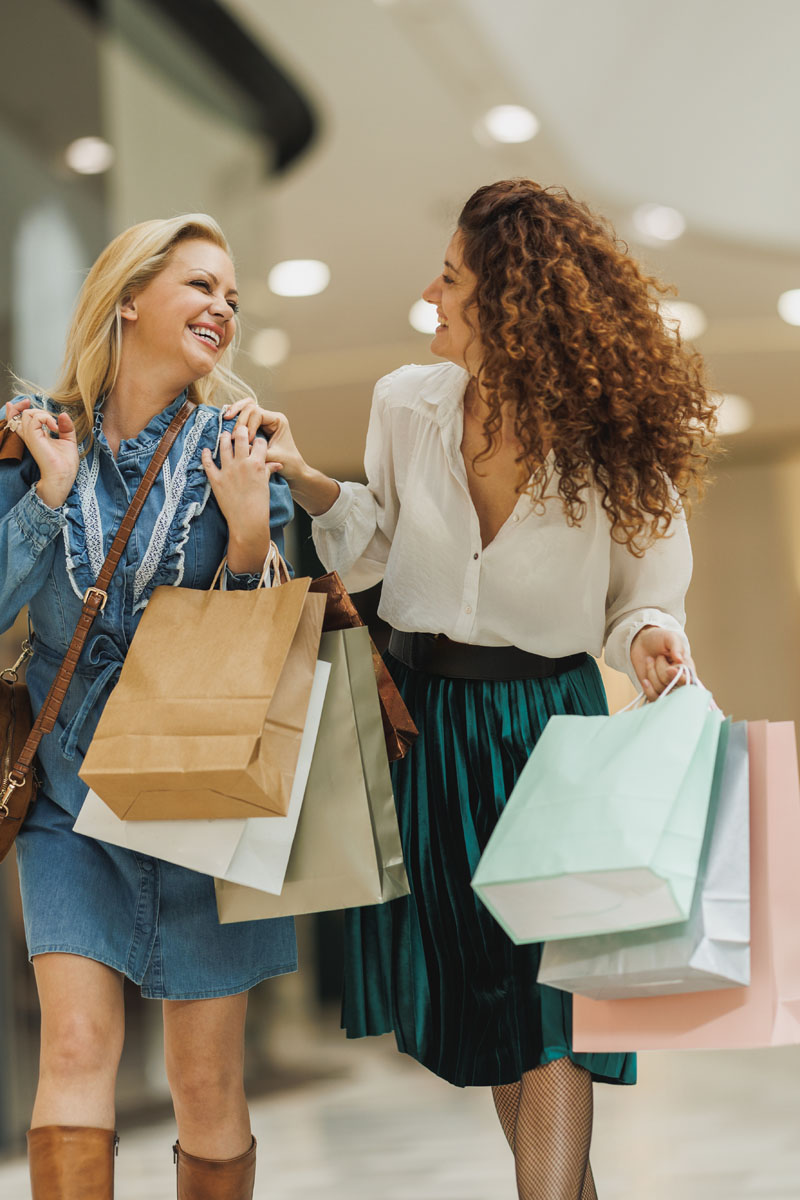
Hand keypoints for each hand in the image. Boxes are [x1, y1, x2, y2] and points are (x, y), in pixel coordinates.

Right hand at [6, 397, 78, 507]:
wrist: (63, 475)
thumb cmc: (66, 464)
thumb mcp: (68, 440)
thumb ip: (66, 427)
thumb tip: (63, 414)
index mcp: (37, 437)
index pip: (21, 421)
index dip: (18, 409)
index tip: (26, 402)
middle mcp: (31, 436)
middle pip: (19, 415)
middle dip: (27, 406)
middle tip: (41, 411)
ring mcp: (31, 437)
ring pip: (27, 415)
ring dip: (43, 413)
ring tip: (54, 425)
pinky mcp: (34, 438)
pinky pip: (35, 419)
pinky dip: (46, 418)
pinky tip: (55, 428)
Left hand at [201, 426, 278, 572]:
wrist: (248, 521)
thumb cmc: (260, 504)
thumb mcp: (266, 484)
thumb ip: (268, 470)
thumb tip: (276, 464)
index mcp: (257, 464)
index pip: (259, 443)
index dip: (258, 440)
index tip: (256, 441)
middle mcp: (242, 463)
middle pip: (241, 438)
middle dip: (241, 430)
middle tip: (239, 429)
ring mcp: (228, 470)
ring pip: (224, 446)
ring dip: (224, 438)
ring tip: (224, 435)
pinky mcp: (216, 479)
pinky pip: (208, 464)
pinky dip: (205, 456)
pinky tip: (205, 450)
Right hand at [223, 399, 304, 481]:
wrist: (294, 470)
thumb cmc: (288, 463)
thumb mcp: (273, 457)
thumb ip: (258, 452)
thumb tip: (242, 447)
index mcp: (278, 421)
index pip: (258, 414)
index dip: (249, 426)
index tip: (247, 441)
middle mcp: (271, 417)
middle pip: (250, 407)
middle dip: (240, 419)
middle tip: (232, 434)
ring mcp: (264, 420)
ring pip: (246, 408)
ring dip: (236, 412)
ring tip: (226, 418)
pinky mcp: (257, 426)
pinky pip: (245, 416)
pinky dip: (236, 417)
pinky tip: (227, 421)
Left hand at [630, 626, 695, 698]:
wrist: (642, 643)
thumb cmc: (659, 639)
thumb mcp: (670, 638)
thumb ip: (676, 647)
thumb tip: (680, 659)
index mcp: (688, 668)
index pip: (689, 681)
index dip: (679, 678)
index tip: (670, 669)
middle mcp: (679, 680)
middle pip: (672, 684)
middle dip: (661, 669)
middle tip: (659, 656)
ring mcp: (667, 687)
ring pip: (660, 690)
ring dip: (652, 673)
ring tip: (651, 661)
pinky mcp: (655, 692)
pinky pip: (653, 698)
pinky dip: (648, 689)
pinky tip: (645, 680)